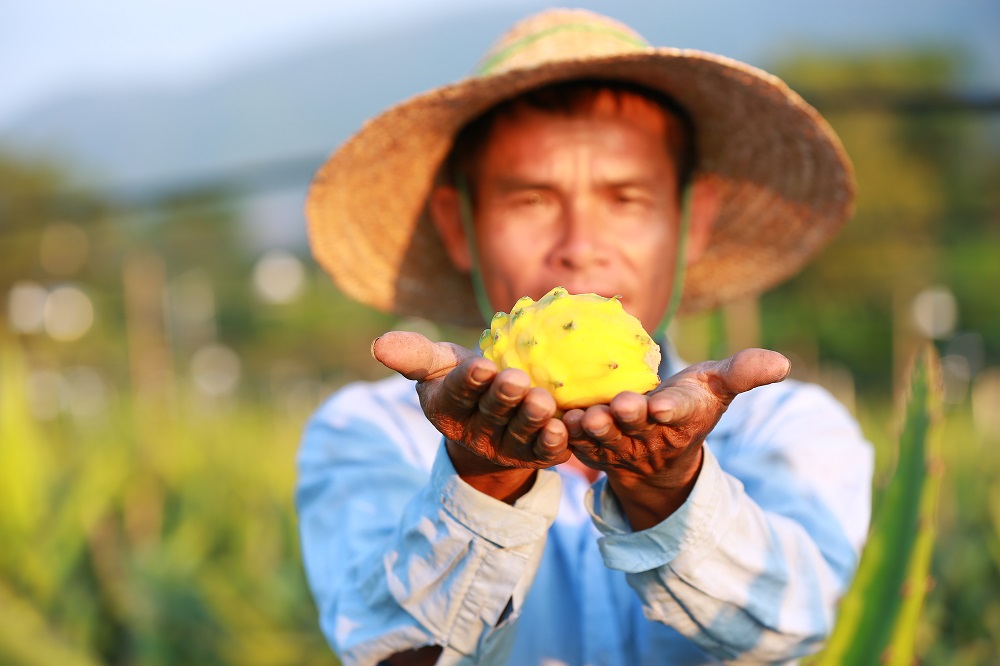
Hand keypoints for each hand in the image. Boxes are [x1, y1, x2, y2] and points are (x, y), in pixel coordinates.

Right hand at [372, 331, 571, 501]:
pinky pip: (545, 452)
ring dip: (531, 419)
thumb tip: (379, 346)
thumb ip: (415, 354)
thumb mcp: (439, 364)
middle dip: (504, 398)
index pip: (458, 393)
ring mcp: (507, 446)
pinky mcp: (536, 455)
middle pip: (492, 413)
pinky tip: (563, 428)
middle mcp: (476, 432)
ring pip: (520, 433)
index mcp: (448, 409)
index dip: (469, 382)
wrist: (498, 413)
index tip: (481, 366)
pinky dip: (554, 442)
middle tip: (517, 380)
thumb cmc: (466, 378)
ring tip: (542, 401)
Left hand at [562, 348, 790, 529]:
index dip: (670, 410)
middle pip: (633, 427)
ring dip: (591, 428)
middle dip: (626, 419)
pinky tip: (548, 415)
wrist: (652, 446)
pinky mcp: (584, 444)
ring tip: (585, 416)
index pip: (676, 413)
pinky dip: (559, 430)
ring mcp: (613, 443)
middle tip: (618, 407)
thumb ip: (743, 372)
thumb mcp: (715, 387)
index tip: (664, 406)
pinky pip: (569, 438)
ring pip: (599, 437)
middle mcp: (644, 434)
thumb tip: (782, 362)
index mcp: (677, 418)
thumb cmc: (687, 404)